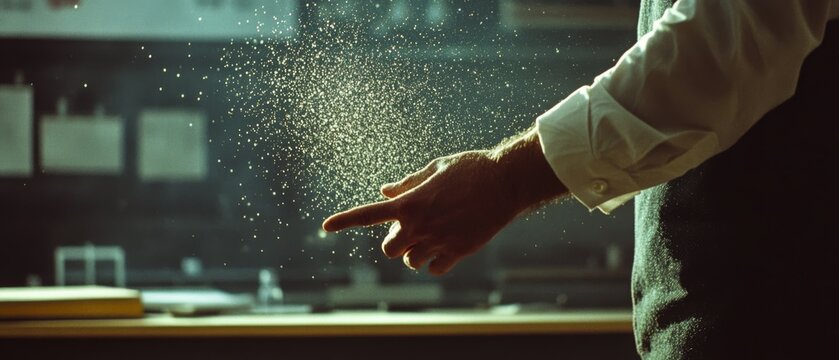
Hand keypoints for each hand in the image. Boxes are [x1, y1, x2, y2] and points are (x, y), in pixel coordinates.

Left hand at [322, 128, 566, 274]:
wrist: (506, 182)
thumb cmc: (471, 169)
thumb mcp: (436, 169)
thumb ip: (408, 184)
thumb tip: (385, 192)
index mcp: (410, 202)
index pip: (368, 215)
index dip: (344, 220)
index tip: (325, 226)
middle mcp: (420, 225)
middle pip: (389, 249)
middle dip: (395, 241)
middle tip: (411, 228)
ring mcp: (439, 241)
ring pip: (411, 261)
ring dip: (415, 252)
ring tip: (432, 235)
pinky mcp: (458, 251)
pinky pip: (433, 269)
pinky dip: (435, 262)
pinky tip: (446, 246)